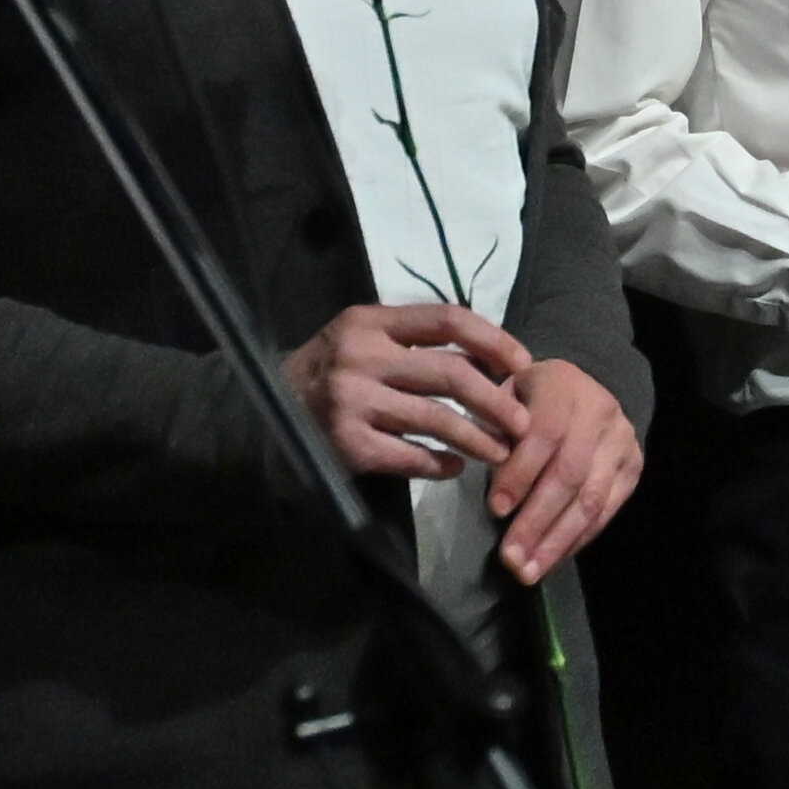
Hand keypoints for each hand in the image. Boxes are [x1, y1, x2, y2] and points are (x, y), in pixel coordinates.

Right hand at [288, 301, 534, 483]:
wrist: (265, 415)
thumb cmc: (329, 372)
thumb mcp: (362, 338)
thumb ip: (413, 340)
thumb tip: (490, 356)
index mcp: (370, 321)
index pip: (447, 320)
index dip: (494, 340)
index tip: (522, 364)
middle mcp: (362, 357)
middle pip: (452, 374)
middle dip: (497, 401)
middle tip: (523, 423)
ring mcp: (353, 402)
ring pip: (438, 419)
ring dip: (479, 439)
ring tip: (500, 452)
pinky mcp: (349, 445)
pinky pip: (411, 456)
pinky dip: (441, 465)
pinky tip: (455, 468)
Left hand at [490, 356, 645, 579]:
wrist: (578, 391)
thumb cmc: (527, 401)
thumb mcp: (504, 400)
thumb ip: (495, 431)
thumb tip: (493, 483)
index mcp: (563, 385)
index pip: (545, 434)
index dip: (520, 474)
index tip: (494, 510)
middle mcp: (601, 411)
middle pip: (570, 474)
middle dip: (536, 521)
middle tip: (510, 558)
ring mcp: (623, 442)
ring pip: (591, 499)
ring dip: (557, 541)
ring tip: (528, 571)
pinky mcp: (633, 468)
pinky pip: (606, 512)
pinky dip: (576, 540)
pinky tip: (551, 559)